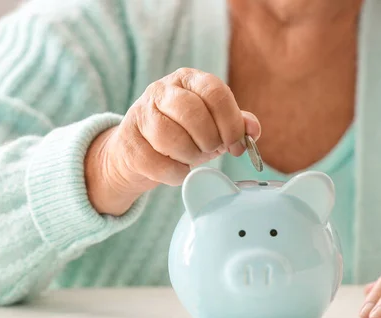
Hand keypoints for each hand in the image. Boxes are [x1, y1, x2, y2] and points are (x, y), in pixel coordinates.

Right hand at [85, 68, 260, 215]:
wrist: (140, 153)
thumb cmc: (184, 136)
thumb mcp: (214, 126)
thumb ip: (236, 124)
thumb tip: (253, 130)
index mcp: (189, 80)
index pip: (215, 92)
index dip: (230, 122)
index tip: (236, 144)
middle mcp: (162, 90)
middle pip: (192, 112)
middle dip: (209, 140)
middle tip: (211, 150)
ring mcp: (140, 114)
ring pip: (170, 137)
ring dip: (189, 156)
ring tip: (192, 158)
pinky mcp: (128, 142)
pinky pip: (156, 163)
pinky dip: (175, 173)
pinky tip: (178, 170)